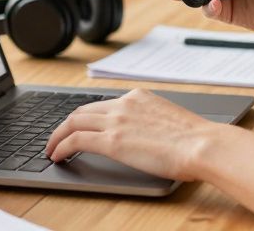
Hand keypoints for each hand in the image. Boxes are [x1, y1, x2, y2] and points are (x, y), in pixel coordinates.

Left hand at [44, 89, 220, 180]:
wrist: (201, 145)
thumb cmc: (195, 139)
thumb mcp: (168, 120)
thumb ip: (150, 121)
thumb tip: (144, 135)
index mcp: (139, 97)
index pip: (103, 104)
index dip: (86, 116)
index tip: (79, 126)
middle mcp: (124, 103)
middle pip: (82, 110)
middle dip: (66, 124)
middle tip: (58, 137)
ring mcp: (116, 121)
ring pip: (73, 122)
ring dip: (57, 135)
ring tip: (52, 148)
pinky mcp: (112, 141)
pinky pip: (75, 140)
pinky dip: (61, 146)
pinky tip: (58, 156)